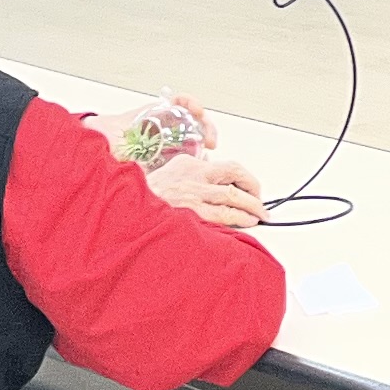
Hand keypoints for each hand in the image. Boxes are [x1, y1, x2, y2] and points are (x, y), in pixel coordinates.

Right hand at [152, 150, 269, 225]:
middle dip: (254, 194)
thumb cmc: (148, 193)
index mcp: (192, 166)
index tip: (253, 188)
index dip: (247, 179)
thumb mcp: (172, 171)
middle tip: (261, 206)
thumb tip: (209, 164)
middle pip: (235, 182)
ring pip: (231, 201)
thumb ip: (193, 167)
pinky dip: (235, 221)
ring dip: (249, 210)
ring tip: (257, 216)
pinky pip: (219, 218)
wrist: (128, 209)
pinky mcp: (189, 216)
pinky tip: (243, 224)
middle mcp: (195, 179)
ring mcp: (192, 198)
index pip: (230, 167)